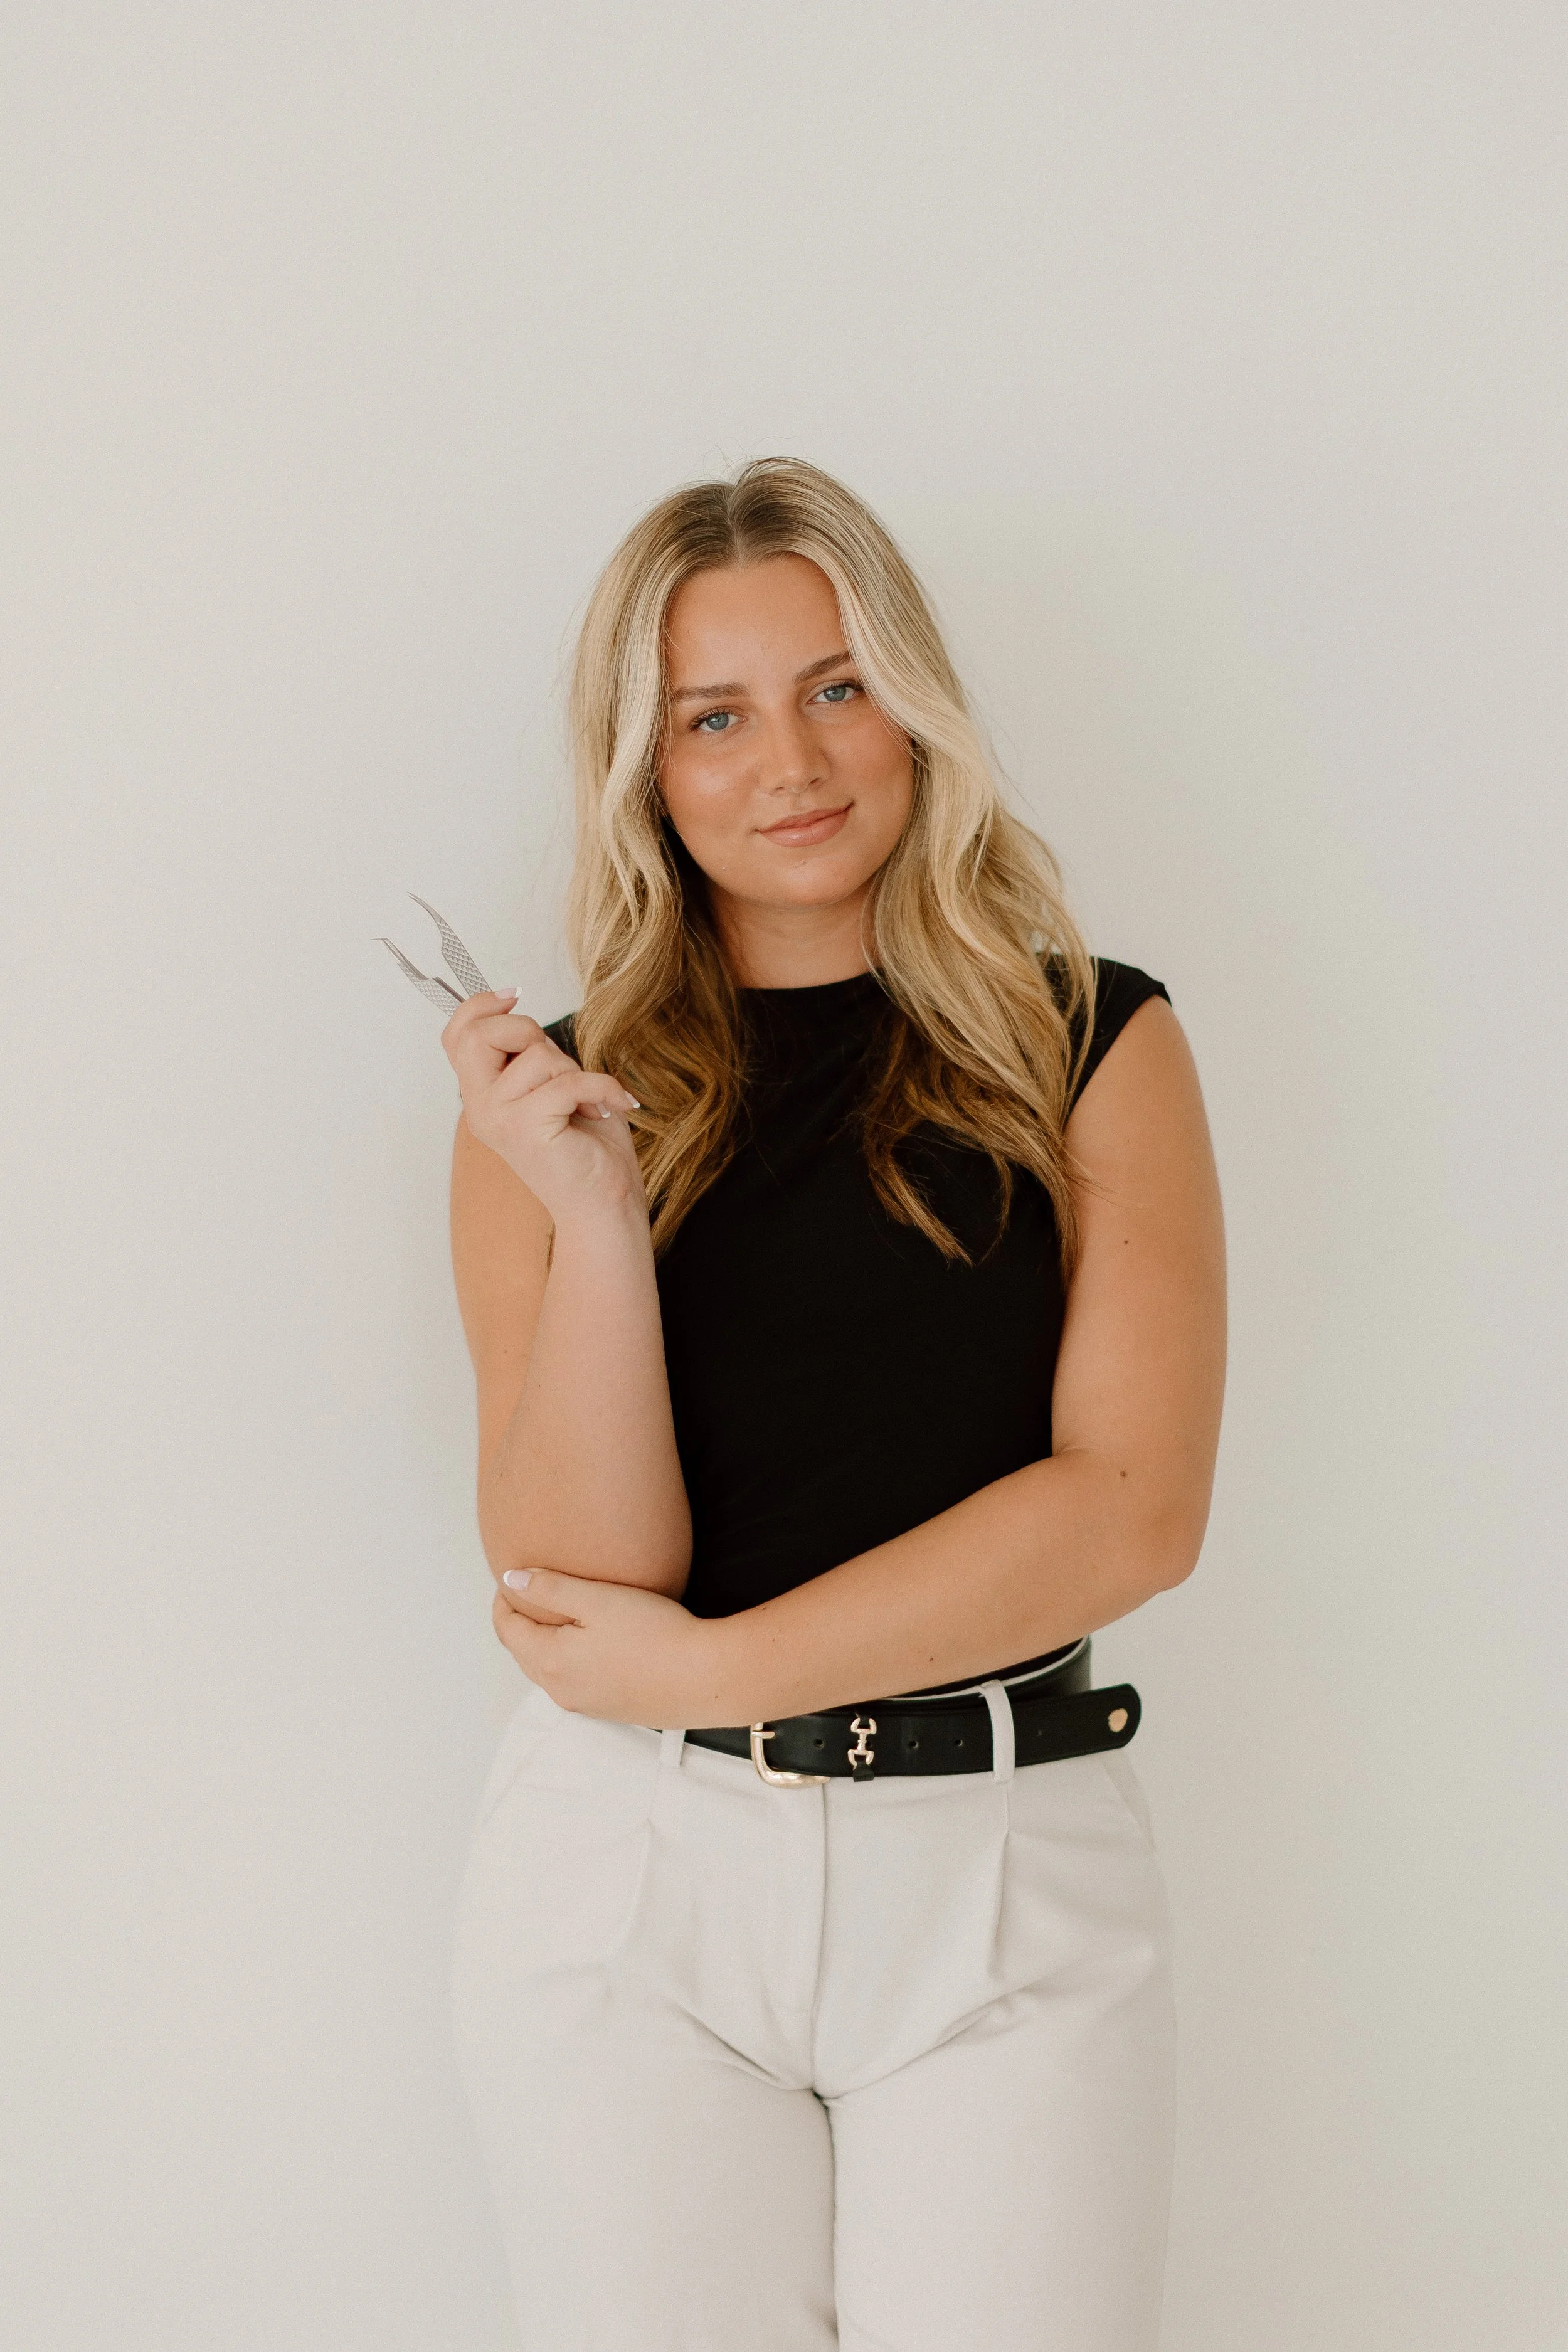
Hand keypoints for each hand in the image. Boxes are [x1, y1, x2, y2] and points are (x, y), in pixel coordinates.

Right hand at [442, 991, 641, 1224]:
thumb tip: (520, 1011)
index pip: (457, 1035)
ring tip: (585, 1104)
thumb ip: (530, 1054)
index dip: (481, 1006)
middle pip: (478, 1035)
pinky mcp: (528, 1129)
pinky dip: (602, 1088)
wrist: (604, 1205)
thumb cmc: (586, 1145)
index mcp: (482, 1095)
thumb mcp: (553, 1084)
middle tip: (557, 1062)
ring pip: (536, 1056)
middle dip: (526, 1031)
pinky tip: (613, 1106)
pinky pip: (567, 1082)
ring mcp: (500, 1120)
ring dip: (575, 1072)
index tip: (514, 996)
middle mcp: (481, 1108)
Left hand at [493, 1568, 729, 1726]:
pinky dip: (569, 1659)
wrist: (704, 1678)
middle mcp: (562, 1690)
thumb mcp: (598, 1599)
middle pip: (524, 1652)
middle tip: (530, 1592)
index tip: (512, 1579)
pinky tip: (592, 1642)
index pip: (508, 1630)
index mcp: (551, 1662)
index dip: (504, 1601)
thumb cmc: (654, 1634)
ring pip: (549, 1669)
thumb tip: (511, 1579)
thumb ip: (550, 1587)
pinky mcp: (610, 1709)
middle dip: (521, 1622)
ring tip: (560, 1613)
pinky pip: (575, 1681)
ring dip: (545, 1642)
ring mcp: (586, 1704)